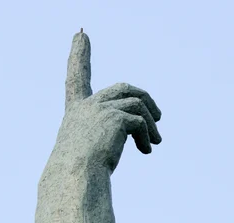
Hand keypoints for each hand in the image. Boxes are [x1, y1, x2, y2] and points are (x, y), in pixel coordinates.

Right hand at [55, 32, 161, 172]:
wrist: (76, 176)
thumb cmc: (78, 174)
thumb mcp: (87, 154)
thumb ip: (100, 143)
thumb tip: (125, 152)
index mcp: (75, 113)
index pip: (76, 79)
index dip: (79, 56)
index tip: (81, 36)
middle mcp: (87, 106)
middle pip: (122, 88)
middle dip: (143, 97)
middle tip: (158, 116)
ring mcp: (102, 109)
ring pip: (137, 103)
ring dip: (151, 122)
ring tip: (157, 140)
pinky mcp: (116, 117)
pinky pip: (140, 122)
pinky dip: (146, 136)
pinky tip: (147, 150)